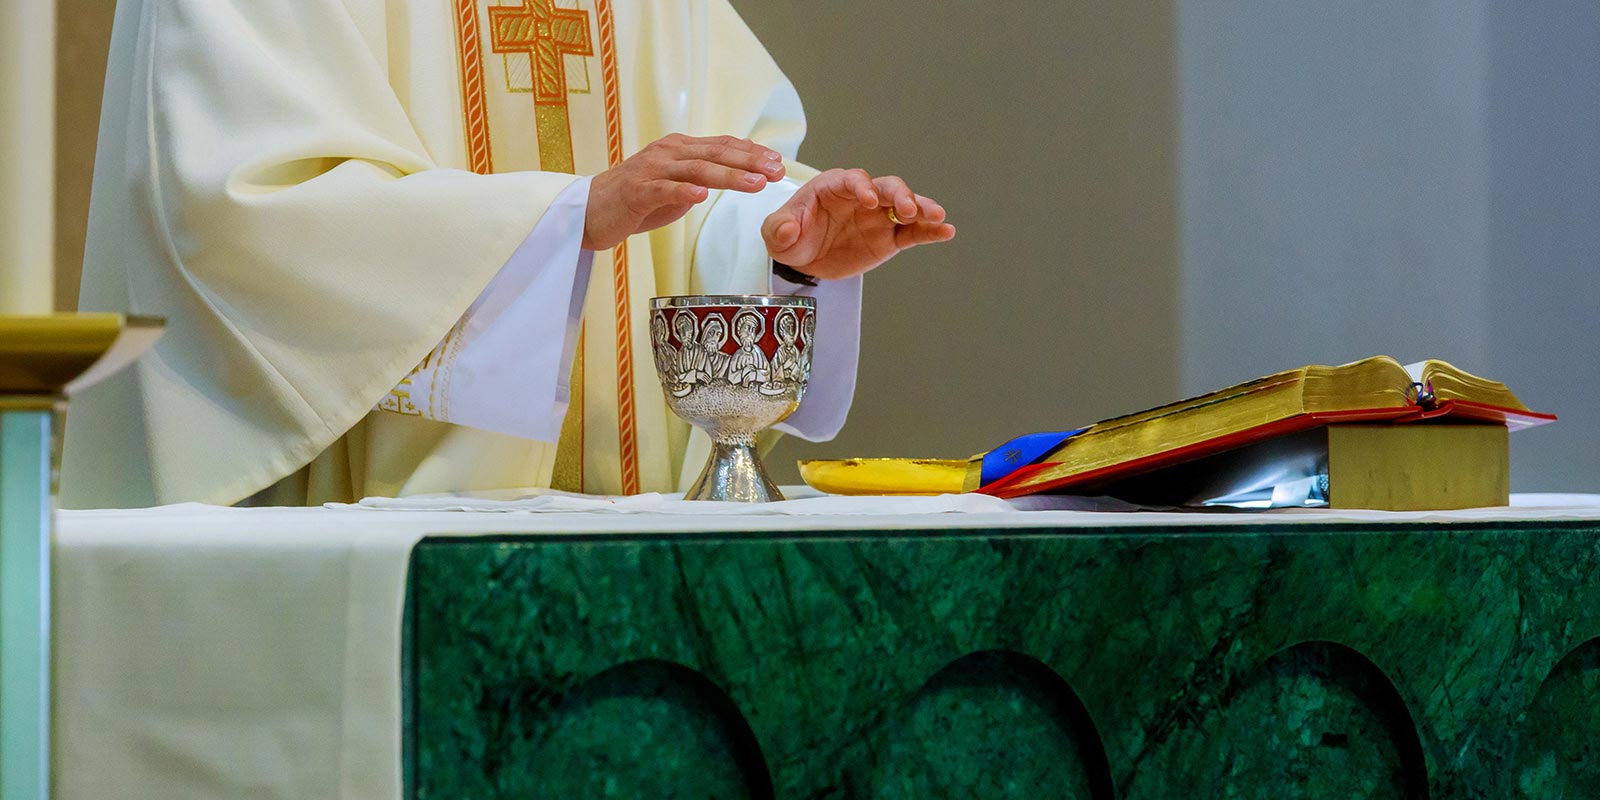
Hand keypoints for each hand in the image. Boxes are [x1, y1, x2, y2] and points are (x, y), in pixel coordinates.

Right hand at [583, 134, 785, 250]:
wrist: (589, 211)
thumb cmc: (634, 201)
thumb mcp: (675, 185)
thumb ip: (701, 178)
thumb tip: (735, 176)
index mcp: (679, 149)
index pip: (722, 145)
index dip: (751, 152)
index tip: (777, 162)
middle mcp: (667, 153)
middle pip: (715, 153)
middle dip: (749, 161)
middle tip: (775, 170)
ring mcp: (651, 170)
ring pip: (696, 170)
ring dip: (728, 175)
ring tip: (754, 184)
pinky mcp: (636, 191)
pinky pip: (664, 190)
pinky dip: (683, 192)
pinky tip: (701, 196)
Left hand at [762, 169, 954, 280]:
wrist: (805, 259)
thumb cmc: (791, 237)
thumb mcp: (776, 233)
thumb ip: (779, 228)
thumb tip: (787, 228)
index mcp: (834, 187)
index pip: (853, 180)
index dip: (863, 187)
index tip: (870, 200)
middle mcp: (861, 196)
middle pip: (887, 187)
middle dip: (899, 195)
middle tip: (908, 209)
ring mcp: (878, 216)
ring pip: (905, 206)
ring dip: (921, 208)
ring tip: (937, 216)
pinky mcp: (889, 237)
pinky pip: (913, 232)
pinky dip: (929, 231)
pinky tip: (946, 231)